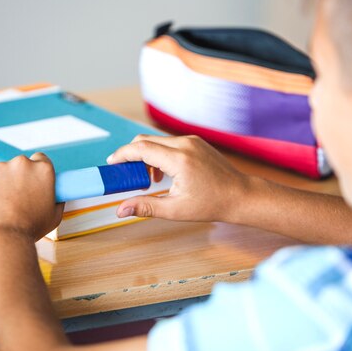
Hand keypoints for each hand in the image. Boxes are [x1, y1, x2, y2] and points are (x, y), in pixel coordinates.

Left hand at [0, 153, 63, 242]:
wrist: (3, 238)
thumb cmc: (30, 230)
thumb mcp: (54, 215)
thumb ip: (55, 199)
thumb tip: (56, 196)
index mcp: (43, 169)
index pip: (39, 159)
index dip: (34, 172)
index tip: (29, 181)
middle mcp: (22, 162)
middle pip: (18, 165)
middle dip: (15, 178)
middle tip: (12, 200)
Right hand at [107, 135, 250, 221]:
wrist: (241, 196)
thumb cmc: (212, 204)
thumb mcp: (176, 210)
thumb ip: (145, 206)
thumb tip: (120, 210)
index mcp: (179, 160)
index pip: (141, 148)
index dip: (122, 155)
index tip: (111, 164)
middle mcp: (185, 144)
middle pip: (145, 141)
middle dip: (131, 155)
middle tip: (126, 175)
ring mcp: (191, 141)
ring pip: (157, 141)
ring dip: (146, 156)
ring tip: (148, 179)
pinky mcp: (195, 142)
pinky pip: (169, 143)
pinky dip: (159, 154)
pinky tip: (163, 174)